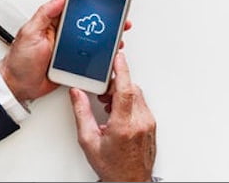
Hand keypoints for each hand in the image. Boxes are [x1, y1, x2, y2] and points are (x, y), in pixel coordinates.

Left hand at [0, 0, 132, 102]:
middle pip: (89, 25)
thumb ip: (45, 13)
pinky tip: (109, 55)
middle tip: (120, 20)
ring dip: (106, 40)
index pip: (75, 8)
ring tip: (117, 38)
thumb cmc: (19, 60)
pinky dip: (101, 57)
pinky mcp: (73, 64)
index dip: (90, 2)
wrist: (17, 86)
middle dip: (105, 22)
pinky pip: (90, 58)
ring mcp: (70, 49)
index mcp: (54, 23)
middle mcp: (64, 35)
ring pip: (93, 41)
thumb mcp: (30, 31)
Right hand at [70, 52, 155, 181]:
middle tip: (102, 89)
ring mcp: (148, 123)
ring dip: (122, 93)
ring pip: (137, 95)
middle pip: (131, 89)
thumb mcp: (89, 141)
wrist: (130, 181)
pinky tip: (117, 111)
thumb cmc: (112, 167)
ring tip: (107, 104)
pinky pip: (141, 104)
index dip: (122, 70)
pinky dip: (129, 102)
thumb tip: (77, 94)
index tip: (117, 58)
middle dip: (116, 84)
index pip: (126, 90)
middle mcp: (140, 122)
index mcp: (124, 126)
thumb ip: (82, 113)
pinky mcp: (152, 124)